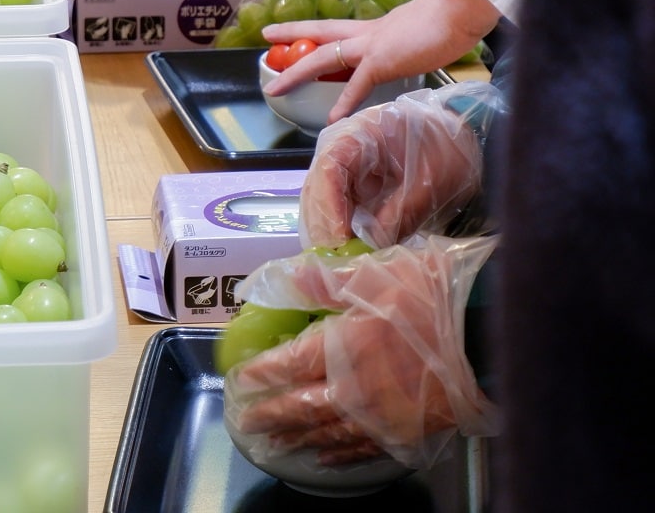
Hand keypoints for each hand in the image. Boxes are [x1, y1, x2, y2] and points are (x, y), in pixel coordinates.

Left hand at [225, 235, 497, 467]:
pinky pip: (363, 449)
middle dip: (268, 414)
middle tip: (244, 422)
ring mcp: (383, 418)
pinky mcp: (411, 432)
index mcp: (339, 348)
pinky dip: (338, 455)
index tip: (237, 380)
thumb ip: (311, 279)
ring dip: (296, 438)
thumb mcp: (365, 273)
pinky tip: (324, 457)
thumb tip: (263, 284)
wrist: (491, 330)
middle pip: (299, 408)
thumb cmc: (428, 293)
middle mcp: (355, 391)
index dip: (258, 375)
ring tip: (274, 443)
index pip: (284, 367)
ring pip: (327, 434)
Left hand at [261, 0, 500, 125]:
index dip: (316, 29)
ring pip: (324, 56)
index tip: (297, 30)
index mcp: (377, 27)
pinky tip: (331, 117)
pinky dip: (344, 101)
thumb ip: (411, 43)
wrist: (461, 10)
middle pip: (320, 33)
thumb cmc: (452, 19)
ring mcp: (373, 46)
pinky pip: (358, 84)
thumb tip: (416, 49)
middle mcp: (369, 33)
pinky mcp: (384, 61)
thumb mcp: (422, 33)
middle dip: (291, 35)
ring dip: (297, 72)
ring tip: (275, 86)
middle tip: (267, 38)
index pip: (339, 29)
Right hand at [297, 82, 497, 249]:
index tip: (340, 240)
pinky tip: (347, 252)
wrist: (462, 140)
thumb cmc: (449, 150)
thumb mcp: (433, 182)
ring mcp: (344, 164)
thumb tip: (372, 245)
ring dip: (328, 230)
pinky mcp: (351, 183)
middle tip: (337, 260)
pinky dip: (339, 229)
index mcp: (360, 132)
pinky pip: (335, 207)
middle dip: (324, 224)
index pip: (329, 168)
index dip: (328, 206)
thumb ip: (403, 211)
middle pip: (317, 186)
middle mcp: (342, 145)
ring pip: (320, 199)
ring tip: (341, 261)